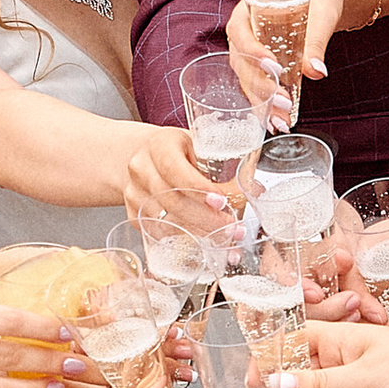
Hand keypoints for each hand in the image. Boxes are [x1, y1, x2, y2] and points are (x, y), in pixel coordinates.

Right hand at [123, 124, 244, 234]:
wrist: (147, 158)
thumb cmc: (180, 151)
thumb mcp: (200, 146)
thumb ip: (227, 164)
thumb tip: (255, 189)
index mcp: (159, 144)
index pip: (175, 168)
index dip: (198, 188)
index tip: (221, 201)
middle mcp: (141, 167)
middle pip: (171, 199)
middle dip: (204, 217)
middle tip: (231, 226)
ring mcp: (133, 192)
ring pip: (164, 219)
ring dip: (197, 232)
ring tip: (224, 238)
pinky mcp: (133, 213)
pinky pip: (157, 231)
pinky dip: (182, 239)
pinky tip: (203, 243)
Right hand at [230, 0, 379, 110]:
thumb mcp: (320, 13)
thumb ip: (315, 41)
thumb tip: (316, 71)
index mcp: (247, 10)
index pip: (240, 32)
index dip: (252, 51)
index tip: (272, 66)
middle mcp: (243, 32)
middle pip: (241, 63)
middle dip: (261, 86)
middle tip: (283, 101)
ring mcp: (249, 51)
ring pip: (248, 79)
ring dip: (263, 102)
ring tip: (280, 121)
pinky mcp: (261, 67)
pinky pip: (258, 86)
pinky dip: (267, 105)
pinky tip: (276, 122)